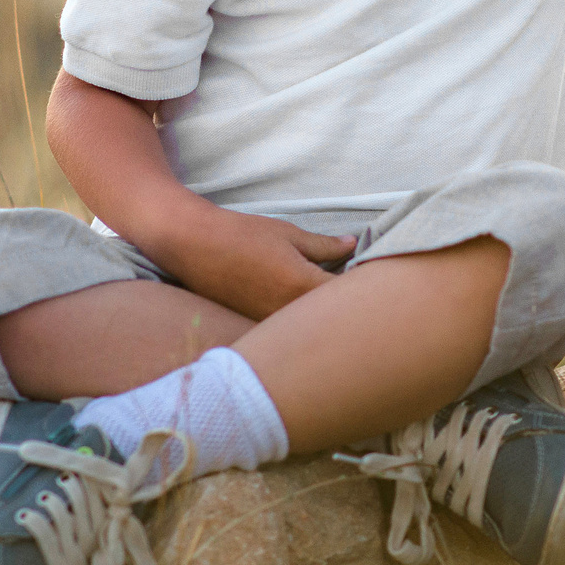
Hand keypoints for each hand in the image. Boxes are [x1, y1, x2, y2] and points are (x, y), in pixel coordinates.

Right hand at [150, 206, 355, 319]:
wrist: (192, 246)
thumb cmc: (242, 235)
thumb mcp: (288, 235)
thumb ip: (324, 245)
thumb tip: (353, 245)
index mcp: (302, 286)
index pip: (347, 298)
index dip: (363, 288)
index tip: (371, 276)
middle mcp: (289, 313)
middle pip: (332, 319)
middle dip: (346, 306)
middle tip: (355, 287)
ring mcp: (271, 325)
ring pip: (310, 328)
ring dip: (323, 316)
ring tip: (330, 297)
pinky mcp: (256, 327)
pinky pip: (288, 330)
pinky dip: (301, 321)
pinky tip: (302, 306)